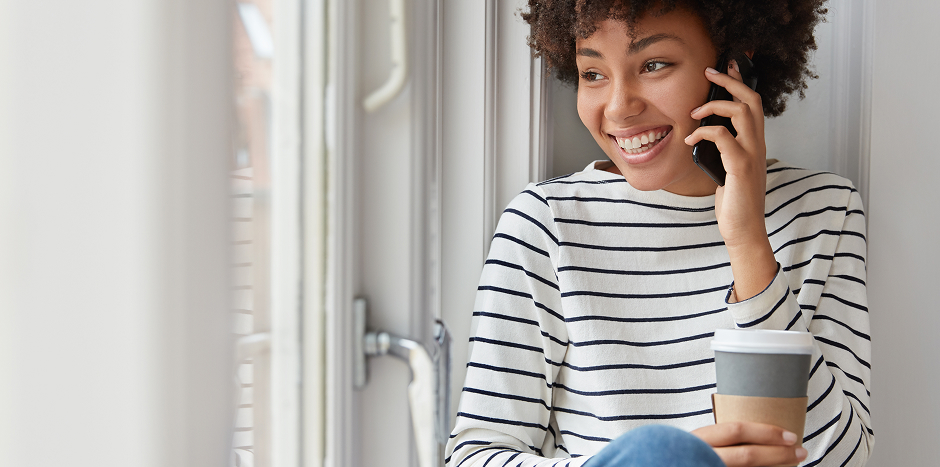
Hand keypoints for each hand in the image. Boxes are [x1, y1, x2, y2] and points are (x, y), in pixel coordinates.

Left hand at [684, 60, 775, 300]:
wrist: (744, 230)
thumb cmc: (734, 202)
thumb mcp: (728, 170)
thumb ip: (724, 152)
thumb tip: (705, 136)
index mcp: (754, 144)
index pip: (753, 104)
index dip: (741, 82)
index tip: (726, 67)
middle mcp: (758, 145)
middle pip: (751, 100)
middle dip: (730, 81)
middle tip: (709, 72)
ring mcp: (752, 155)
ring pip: (742, 112)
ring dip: (715, 106)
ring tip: (693, 112)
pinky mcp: (741, 167)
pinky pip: (724, 137)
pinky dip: (704, 132)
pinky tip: (690, 140)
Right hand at [692, 421, 807, 466]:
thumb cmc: (684, 454)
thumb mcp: (698, 440)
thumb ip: (720, 437)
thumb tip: (759, 432)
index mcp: (700, 438)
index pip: (736, 431)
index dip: (766, 432)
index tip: (790, 435)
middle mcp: (704, 455)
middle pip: (748, 455)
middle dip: (779, 454)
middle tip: (800, 451)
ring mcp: (708, 465)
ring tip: (793, 463)